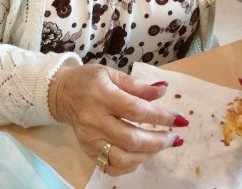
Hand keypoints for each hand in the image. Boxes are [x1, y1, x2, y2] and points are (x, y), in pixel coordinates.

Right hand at [48, 64, 187, 175]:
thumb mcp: (112, 74)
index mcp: (102, 95)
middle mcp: (94, 120)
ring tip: (162, 145)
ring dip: (148, 154)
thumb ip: (137, 85)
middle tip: (176, 138)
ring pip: (122, 158)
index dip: (160, 116)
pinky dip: (131, 165)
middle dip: (158, 141)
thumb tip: (163, 91)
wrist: (61, 94)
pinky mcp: (88, 151)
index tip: (180, 120)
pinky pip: (112, 167)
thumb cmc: (89, 80)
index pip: (135, 110)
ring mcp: (90, 139)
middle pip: (130, 139)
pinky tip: (142, 154)